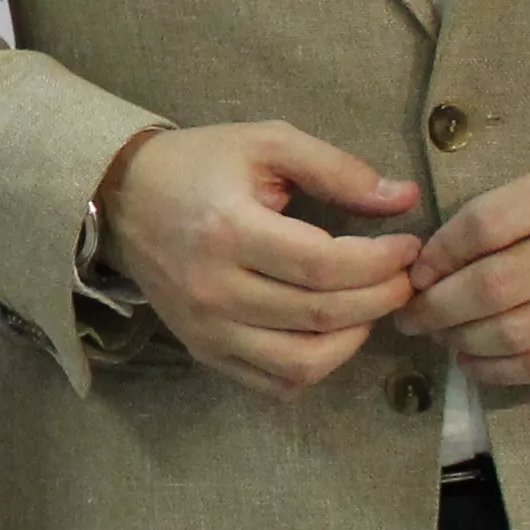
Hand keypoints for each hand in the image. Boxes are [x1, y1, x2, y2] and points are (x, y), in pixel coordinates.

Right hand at [97, 121, 426, 398]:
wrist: (121, 200)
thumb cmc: (199, 165)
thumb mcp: (266, 145)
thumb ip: (336, 169)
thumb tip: (404, 198)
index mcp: (229, 230)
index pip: (323, 264)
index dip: (380, 261)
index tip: (408, 246)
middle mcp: (215, 290)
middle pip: (321, 314)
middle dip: (381, 297)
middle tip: (402, 275)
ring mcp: (207, 330)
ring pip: (304, 363)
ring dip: (355, 338)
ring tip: (368, 305)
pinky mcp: (205, 352)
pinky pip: (276, 384)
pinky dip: (317, 367)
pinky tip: (331, 333)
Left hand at [403, 150, 529, 388]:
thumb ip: (505, 211)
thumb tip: (433, 260)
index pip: (485, 226)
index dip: (437, 254)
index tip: (417, 270)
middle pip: (494, 287)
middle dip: (437, 307)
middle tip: (411, 314)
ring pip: (516, 334)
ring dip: (461, 340)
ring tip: (441, 335)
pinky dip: (498, 370)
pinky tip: (474, 360)